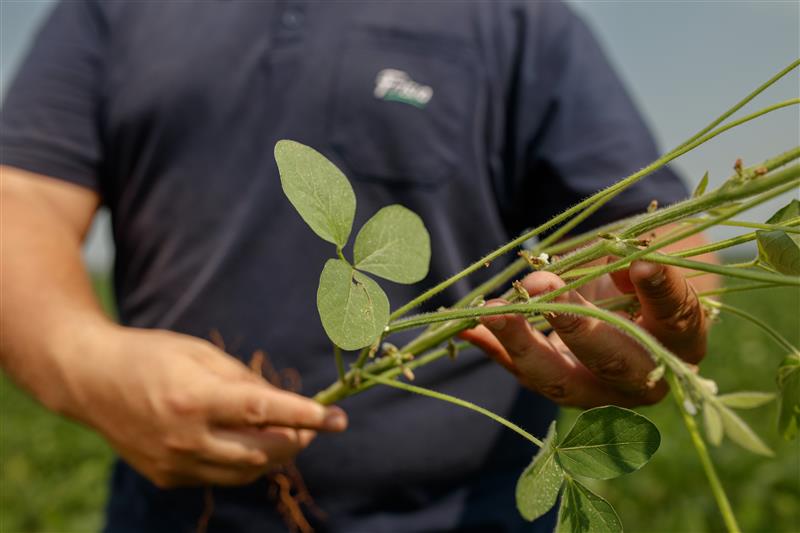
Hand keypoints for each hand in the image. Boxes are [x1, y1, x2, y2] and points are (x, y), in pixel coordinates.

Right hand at [68, 327, 346, 487]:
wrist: (90, 380)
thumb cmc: (151, 355)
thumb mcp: (200, 353)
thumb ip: (244, 380)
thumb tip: (283, 404)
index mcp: (194, 398)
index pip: (263, 411)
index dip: (306, 416)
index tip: (339, 419)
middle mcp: (185, 437)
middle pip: (262, 452)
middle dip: (296, 440)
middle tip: (311, 425)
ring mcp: (174, 463)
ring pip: (245, 472)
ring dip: (273, 455)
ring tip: (281, 431)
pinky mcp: (166, 477)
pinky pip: (219, 475)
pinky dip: (240, 460)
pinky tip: (240, 439)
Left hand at [460, 261, 706, 407]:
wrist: (628, 309)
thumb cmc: (640, 274)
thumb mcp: (644, 261)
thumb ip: (634, 265)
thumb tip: (623, 266)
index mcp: (681, 340)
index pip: (676, 316)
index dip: (660, 292)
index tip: (641, 262)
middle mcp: (645, 377)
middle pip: (612, 360)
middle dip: (573, 323)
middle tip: (538, 285)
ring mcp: (599, 392)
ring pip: (559, 379)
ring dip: (520, 342)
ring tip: (489, 311)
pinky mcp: (561, 389)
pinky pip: (525, 373)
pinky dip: (495, 349)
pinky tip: (467, 330)